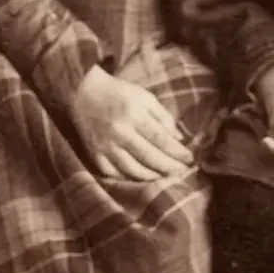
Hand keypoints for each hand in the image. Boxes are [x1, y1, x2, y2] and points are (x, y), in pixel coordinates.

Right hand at [70, 65, 194, 179]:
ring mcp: (106, 146)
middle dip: (169, 167)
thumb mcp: (145, 97)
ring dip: (152, 177)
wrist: (83, 93)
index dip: (177, 152)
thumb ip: (163, 117)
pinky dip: (128, 179)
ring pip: (132, 170)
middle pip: (149, 157)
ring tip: (166, 178)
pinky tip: (141, 179)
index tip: (190, 159)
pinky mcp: (94, 154)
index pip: (160, 139)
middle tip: (183, 172)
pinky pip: (114, 174)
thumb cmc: (119, 93)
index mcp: (134, 115)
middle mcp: (120, 133)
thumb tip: (179, 139)